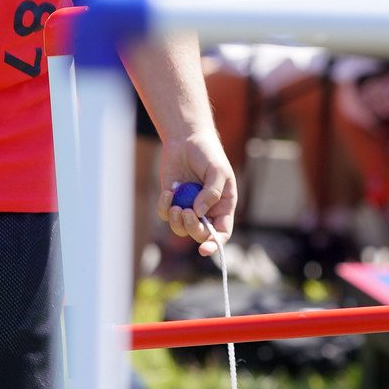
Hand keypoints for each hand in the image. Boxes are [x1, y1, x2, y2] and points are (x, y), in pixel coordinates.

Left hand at [158, 134, 236, 256]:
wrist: (186, 139)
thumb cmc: (208, 153)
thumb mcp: (217, 171)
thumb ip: (212, 193)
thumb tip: (199, 214)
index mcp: (223, 206)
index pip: (222, 232)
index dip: (215, 244)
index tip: (205, 250)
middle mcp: (206, 211)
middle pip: (200, 234)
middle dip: (192, 228)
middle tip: (186, 212)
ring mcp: (188, 207)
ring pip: (181, 228)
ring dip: (177, 220)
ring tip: (176, 204)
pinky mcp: (171, 201)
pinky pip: (165, 215)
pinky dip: (164, 207)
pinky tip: (167, 192)